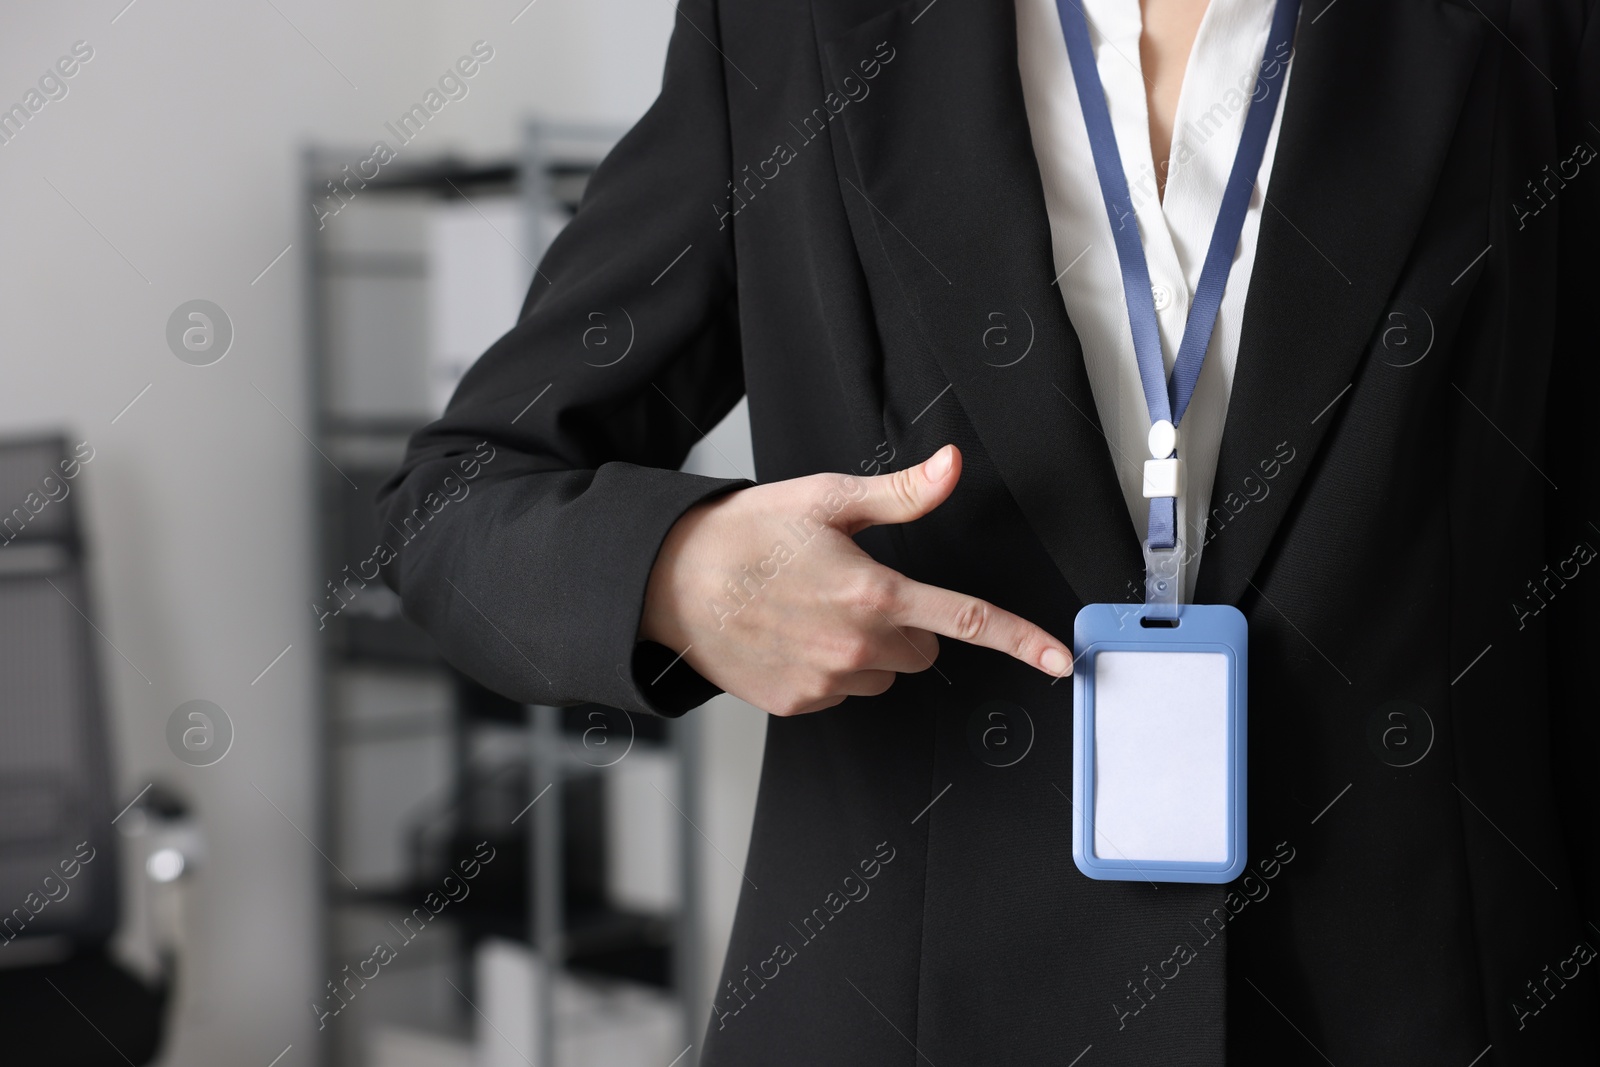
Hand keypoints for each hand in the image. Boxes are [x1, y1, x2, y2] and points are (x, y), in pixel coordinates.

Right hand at [640, 444, 1072, 714]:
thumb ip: (901, 494)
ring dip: (866, 648)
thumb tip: (952, 466)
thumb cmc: (745, 535)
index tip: (1061, 661)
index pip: (967, 620)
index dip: (1022, 640)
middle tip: (853, 588)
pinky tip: (791, 636)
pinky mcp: (799, 704)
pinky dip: (828, 668)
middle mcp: (857, 646)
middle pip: (922, 646)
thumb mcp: (825, 500)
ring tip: (812, 610)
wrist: (670, 583)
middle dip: (904, 621)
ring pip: (883, 672)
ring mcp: (827, 681)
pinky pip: (841, 691)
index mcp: (874, 593)